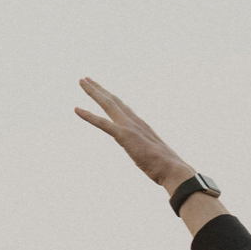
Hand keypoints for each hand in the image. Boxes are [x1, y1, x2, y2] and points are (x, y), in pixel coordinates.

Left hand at [75, 78, 194, 192]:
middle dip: (99, 89)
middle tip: (86, 79)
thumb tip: (154, 160)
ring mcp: (129, 128)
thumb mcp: (156, 157)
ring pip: (108, 105)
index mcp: (142, 127)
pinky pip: (102, 123)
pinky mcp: (125, 136)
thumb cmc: (168, 168)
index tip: (103, 91)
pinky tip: (76, 109)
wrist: (173, 170)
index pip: (124, 109)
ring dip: (93, 93)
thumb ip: (150, 153)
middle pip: (113, 101)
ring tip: (81, 81)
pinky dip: (89, 115)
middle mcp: (135, 123)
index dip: (112, 99)